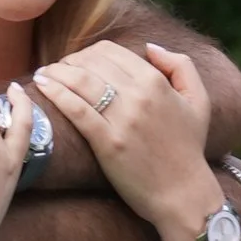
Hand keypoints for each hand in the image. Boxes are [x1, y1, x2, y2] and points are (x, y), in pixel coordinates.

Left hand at [39, 41, 219, 240]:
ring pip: (80, 81)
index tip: (77, 62)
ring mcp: (123, 120)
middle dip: (69, 61)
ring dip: (56, 73)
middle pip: (91, 63)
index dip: (88, 52)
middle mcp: (139, 96)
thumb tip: (149, 47)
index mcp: (156, 81)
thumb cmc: (189, 148)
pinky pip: (77, 110)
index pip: (111, 51)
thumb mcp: (198, 100)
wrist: (183, 194)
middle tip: (57, 70)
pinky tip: (42, 87)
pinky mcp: (108, 143)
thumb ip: (180, 65)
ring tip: (42, 75)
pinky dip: (55, 94)